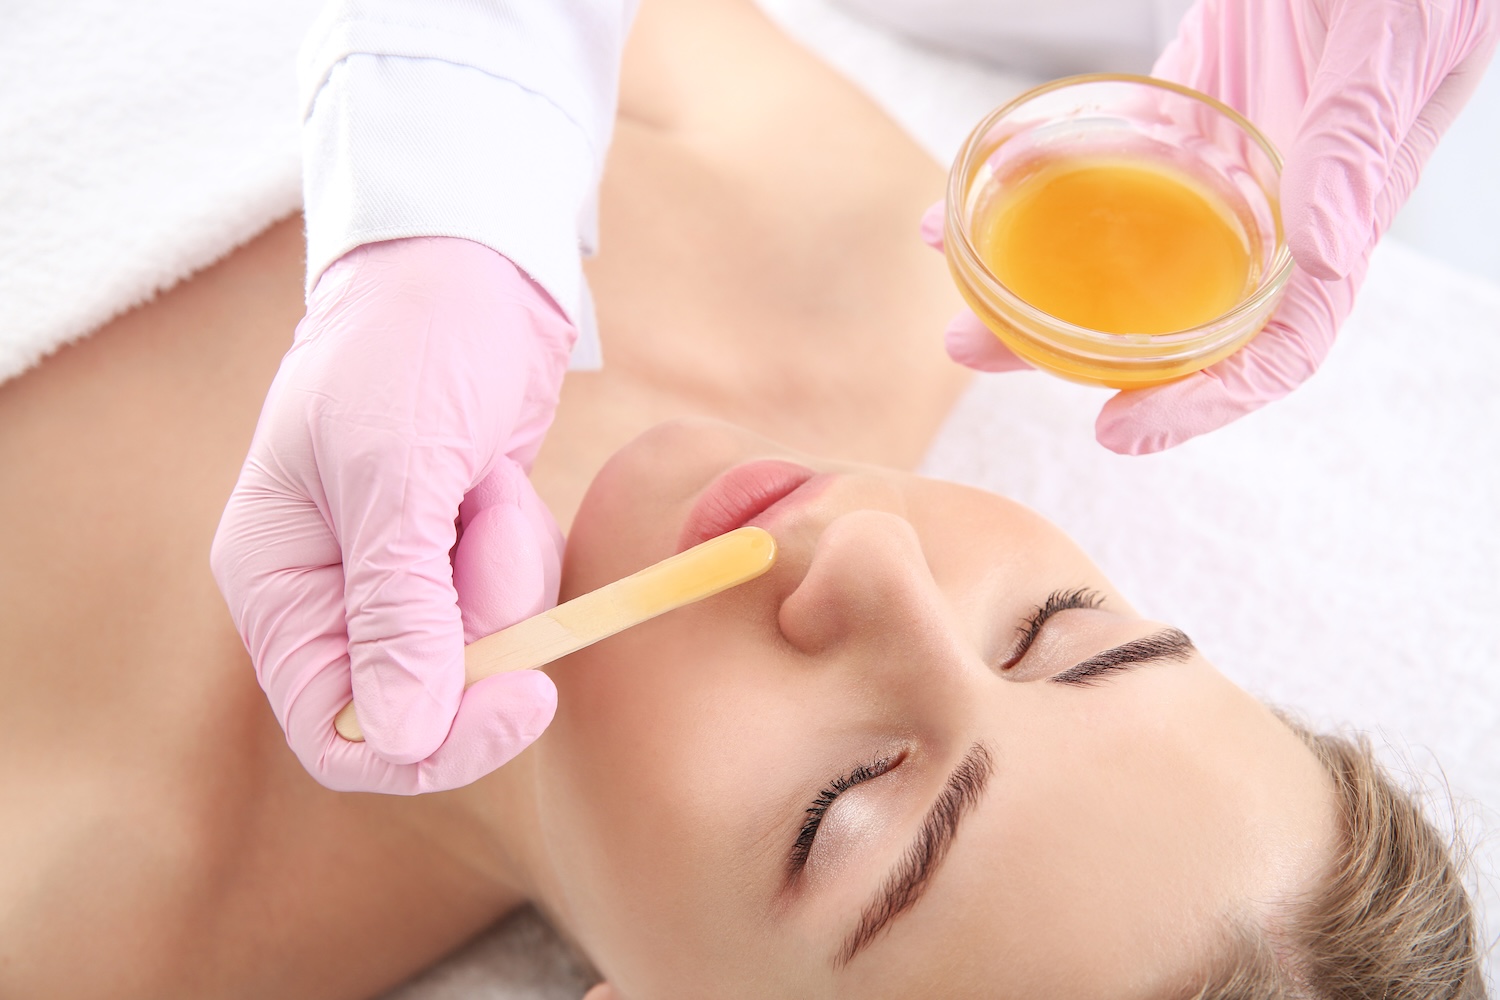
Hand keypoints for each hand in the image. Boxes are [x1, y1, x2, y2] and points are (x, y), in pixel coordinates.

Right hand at [211, 237, 573, 792]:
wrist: (470, 266)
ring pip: (481, 650)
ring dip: (507, 569)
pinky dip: (522, 545)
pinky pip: (512, 600)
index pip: (336, 729)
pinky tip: (497, 477)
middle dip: (483, 629)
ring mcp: (402, 574)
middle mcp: (333, 594)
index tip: (523, 698)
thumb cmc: (411, 346)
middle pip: (423, 699)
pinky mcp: (459, 552)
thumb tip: (404, 734)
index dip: (428, 744)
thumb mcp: (396, 472)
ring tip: (484, 480)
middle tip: (499, 533)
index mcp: (278, 583)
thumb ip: (397, 608)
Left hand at [936, 0, 1496, 453]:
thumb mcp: (1390, 52)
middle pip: (1171, 310)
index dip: (1202, 402)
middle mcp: (1273, 205)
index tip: (1117, 431)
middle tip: (975, 351)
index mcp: (1339, 216)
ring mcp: (1219, 158)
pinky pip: (1106, 158)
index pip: (1276, 346)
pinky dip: (1043, 176)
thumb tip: (1323, 257)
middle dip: (1070, 347)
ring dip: (1036, 271)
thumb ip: (1356, 148)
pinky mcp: (1181, 102)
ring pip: (1122, 244)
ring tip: (953, 287)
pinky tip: (977, 188)